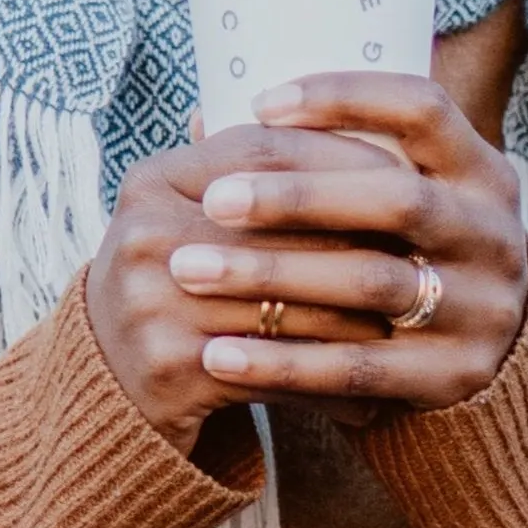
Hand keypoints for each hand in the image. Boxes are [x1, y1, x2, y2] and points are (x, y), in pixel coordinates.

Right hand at [86, 124, 400, 453]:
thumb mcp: (192, 221)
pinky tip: (369, 400)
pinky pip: (277, 373)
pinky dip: (329, 388)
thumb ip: (254, 176)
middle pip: (283, 225)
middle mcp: (143, 233)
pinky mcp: (170, 368)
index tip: (404, 173)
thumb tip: (361, 126)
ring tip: (412, 328)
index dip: (336, 156)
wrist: (102, 391)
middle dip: (362, 241)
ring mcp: (151, 301)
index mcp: (152, 181)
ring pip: (290, 302)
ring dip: (360, 321)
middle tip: (425, 253)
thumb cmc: (173, 291)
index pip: (261, 149)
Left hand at [166, 74, 527, 414]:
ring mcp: (480, 310)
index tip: (261, 104)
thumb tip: (202, 121)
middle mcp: (493, 236)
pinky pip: (358, 369)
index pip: (423, 108)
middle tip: (212, 199)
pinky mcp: (452, 379)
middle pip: (397, 200)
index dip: (345, 97)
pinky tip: (218, 354)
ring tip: (190, 270)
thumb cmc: (412, 255)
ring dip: (272, 274)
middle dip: (297, 197)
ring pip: (371, 283)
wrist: (493, 368)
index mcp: (483, 172)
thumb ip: (331, 160)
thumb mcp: (406, 196)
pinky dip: (282, 361)